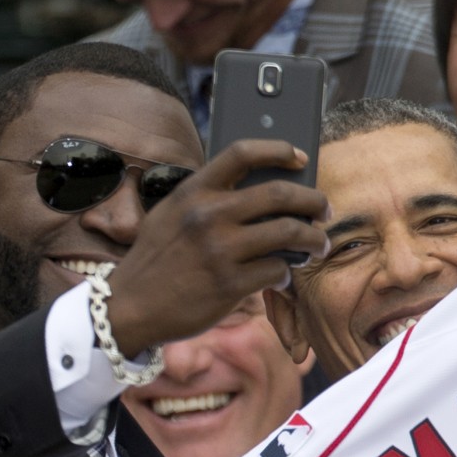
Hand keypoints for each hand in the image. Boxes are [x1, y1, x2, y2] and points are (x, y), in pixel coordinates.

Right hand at [106, 139, 330, 357]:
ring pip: (289, 233)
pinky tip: (283, 276)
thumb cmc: (158, 261)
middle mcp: (208, 215)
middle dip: (314, 201)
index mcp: (194, 191)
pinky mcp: (229, 285)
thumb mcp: (172, 216)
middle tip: (325, 211)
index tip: (301, 158)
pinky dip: (287, 273)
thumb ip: (207, 201)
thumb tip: (259, 195)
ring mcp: (220, 250)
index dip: (279, 150)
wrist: (130, 306)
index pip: (243, 154)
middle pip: (280, 194)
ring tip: (319, 246)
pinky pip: (277, 271)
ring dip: (314, 240)